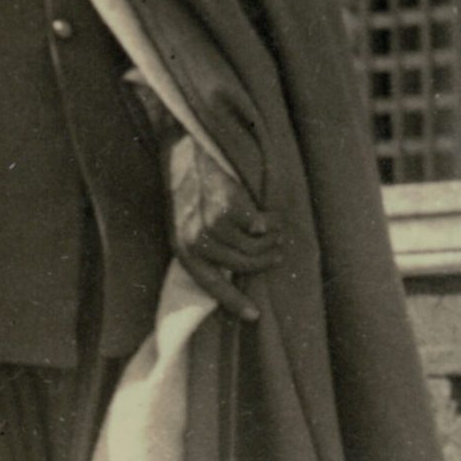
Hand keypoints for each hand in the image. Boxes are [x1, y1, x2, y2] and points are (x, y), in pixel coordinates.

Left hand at [166, 137, 283, 322]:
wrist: (186, 143)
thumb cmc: (191, 180)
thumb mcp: (187, 217)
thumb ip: (205, 243)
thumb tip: (236, 269)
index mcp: (183, 248)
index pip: (211, 286)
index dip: (234, 303)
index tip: (254, 316)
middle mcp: (196, 241)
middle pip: (244, 266)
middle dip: (266, 259)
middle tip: (277, 250)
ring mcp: (212, 226)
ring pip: (257, 247)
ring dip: (271, 239)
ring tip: (273, 228)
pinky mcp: (229, 209)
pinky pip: (263, 227)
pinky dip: (272, 221)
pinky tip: (269, 212)